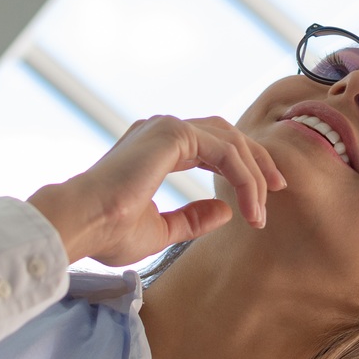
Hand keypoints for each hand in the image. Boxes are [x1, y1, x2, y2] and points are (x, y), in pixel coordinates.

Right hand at [28, 115, 285, 266]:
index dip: (242, 167)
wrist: (80, 225)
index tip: (261, 198)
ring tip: (262, 207)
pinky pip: (225, 151)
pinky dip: (244, 176)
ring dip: (253, 173)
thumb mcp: (161, 230)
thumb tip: (226, 211)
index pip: (212, 145)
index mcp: (157, 148)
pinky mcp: (173, 134)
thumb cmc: (107, 231)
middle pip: (227, 134)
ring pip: (230, 140)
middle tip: (278, 189)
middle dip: (257, 161)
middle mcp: (162, 130)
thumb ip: (193, 219)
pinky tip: (250, 204)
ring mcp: (167, 128)